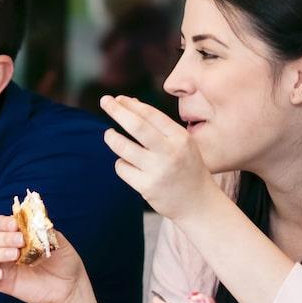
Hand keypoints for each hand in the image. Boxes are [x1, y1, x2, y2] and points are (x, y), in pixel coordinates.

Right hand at [0, 215, 88, 302]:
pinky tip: (0, 274)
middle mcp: (6, 249)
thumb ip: (43, 229)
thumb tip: (32, 220)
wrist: (70, 286)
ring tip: (15, 255)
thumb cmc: (63, 261)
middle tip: (21, 241)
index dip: (3, 222)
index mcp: (16, 235)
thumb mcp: (57, 240)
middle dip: (4, 238)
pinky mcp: (3, 283)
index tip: (16, 225)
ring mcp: (3, 266)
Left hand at [99, 95, 218, 221]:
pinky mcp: (146, 187)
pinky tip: (127, 164)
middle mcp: (170, 152)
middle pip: (136, 126)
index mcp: (180, 138)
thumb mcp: (180, 143)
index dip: (131, 105)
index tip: (117, 99)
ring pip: (122, 147)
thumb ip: (158, 124)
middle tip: (104, 101)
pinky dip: (121, 163)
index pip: (151, 114)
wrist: (198, 203)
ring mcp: (157, 170)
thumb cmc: (186, 167)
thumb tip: (130, 103)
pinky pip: (122, 168)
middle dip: (116, 111)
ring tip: (109, 134)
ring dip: (111, 138)